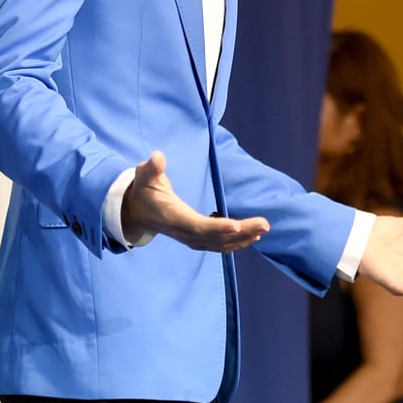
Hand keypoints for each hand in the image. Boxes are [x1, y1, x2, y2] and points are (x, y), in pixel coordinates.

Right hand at [122, 150, 269, 251]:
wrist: (137, 212)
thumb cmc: (144, 190)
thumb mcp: (144, 176)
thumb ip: (151, 168)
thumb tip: (157, 157)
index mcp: (174, 217)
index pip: (197, 226)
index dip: (217, 228)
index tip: (237, 225)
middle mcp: (185, 232)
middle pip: (216, 238)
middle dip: (241, 232)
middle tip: (265, 224)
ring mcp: (192, 239)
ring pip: (221, 244)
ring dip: (244, 238)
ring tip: (263, 229)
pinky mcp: (197, 240)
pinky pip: (219, 245)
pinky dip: (237, 242)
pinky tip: (253, 236)